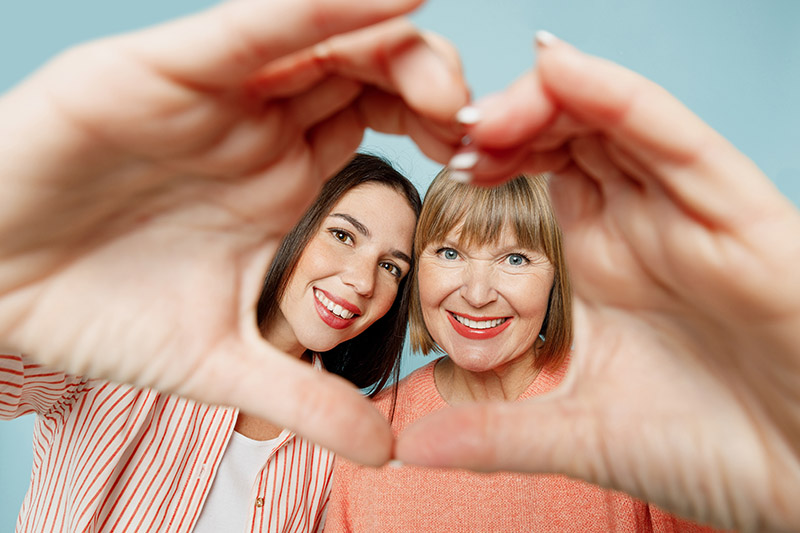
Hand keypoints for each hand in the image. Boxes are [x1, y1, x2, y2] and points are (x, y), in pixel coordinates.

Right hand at [0, 0, 467, 465]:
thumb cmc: (96, 310)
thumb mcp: (219, 361)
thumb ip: (303, 398)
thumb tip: (384, 451)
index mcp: (281, 175)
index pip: (381, 126)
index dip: (439, 133)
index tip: (484, 165)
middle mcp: (259, 123)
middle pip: (367, 74)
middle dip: (431, 84)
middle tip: (479, 125)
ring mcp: (218, 92)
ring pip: (322, 39)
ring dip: (391, 46)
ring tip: (445, 74)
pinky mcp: (164, 69)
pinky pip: (255, 30)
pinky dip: (318, 13)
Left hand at [396, 34, 799, 530]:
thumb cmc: (710, 449)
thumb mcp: (581, 435)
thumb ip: (495, 433)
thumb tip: (407, 447)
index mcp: (603, 262)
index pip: (539, 178)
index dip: (488, 158)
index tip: (438, 159)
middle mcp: (642, 226)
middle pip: (568, 137)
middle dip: (506, 121)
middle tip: (449, 125)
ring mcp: (689, 214)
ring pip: (613, 122)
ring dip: (545, 100)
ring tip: (485, 110)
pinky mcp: (742, 217)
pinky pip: (675, 139)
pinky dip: (617, 100)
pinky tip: (561, 71)